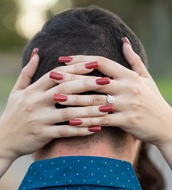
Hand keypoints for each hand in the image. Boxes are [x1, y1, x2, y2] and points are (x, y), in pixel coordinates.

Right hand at [0, 54, 101, 168]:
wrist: (2, 139)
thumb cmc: (13, 114)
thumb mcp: (17, 91)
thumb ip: (27, 72)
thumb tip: (36, 52)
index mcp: (33, 90)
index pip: (57, 75)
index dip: (76, 68)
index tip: (94, 64)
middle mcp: (36, 102)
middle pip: (66, 90)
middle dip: (88, 85)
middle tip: (107, 82)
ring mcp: (40, 119)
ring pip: (69, 112)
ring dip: (89, 110)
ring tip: (107, 107)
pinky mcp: (42, 134)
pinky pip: (65, 131)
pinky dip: (81, 130)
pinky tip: (96, 128)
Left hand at [48, 44, 171, 147]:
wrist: (166, 124)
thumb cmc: (153, 101)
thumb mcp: (145, 78)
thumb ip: (133, 60)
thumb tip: (123, 41)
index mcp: (129, 75)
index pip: (102, 62)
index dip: (81, 60)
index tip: (64, 60)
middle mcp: (127, 87)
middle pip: (94, 80)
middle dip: (71, 78)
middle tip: (53, 76)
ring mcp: (127, 104)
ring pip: (95, 101)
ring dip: (74, 100)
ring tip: (56, 99)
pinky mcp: (126, 120)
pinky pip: (102, 120)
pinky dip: (86, 121)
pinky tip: (72, 121)